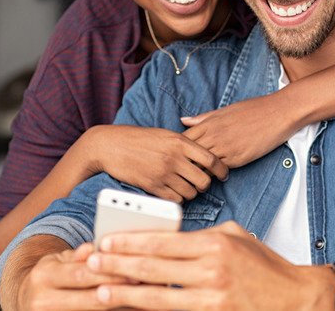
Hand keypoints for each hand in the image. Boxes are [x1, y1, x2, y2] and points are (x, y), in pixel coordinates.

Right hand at [6, 242, 136, 310]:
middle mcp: (42, 300)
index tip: (134, 268)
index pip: (81, 274)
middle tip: (143, 283)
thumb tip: (94, 247)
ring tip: (141, 297)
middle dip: (118, 289)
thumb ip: (78, 255)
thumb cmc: (51, 276)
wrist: (27, 300)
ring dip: (119, 306)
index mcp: (44, 276)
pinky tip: (129, 308)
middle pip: (89, 297)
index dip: (109, 271)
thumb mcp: (59, 260)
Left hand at [85, 221, 334, 310]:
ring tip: (101, 290)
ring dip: (126, 293)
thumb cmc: (266, 267)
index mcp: (215, 242)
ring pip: (158, 294)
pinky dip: (151, 309)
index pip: (163, 240)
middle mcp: (212, 268)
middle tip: (91, 262)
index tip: (106, 241)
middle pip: (154, 266)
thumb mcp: (236, 237)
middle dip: (118, 264)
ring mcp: (213, 295)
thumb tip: (172, 237)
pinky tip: (133, 307)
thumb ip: (204, 236)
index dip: (131, 241)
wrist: (296, 299)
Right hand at [87, 125, 228, 202]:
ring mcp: (163, 173)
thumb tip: (205, 156)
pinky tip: (173, 192)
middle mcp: (174, 158)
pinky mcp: (152, 186)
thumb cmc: (139, 139)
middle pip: (204, 180)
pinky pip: (175, 199)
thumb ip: (184, 144)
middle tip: (199, 183)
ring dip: (191, 192)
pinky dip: (178, 198)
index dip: (221, 170)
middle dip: (204, 184)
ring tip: (184, 187)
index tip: (223, 175)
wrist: (111, 145)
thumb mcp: (165, 134)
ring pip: (191, 192)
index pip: (211, 159)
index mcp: (180, 142)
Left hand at [181, 94, 298, 167]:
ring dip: (198, 171)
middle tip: (181, 171)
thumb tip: (183, 121)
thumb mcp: (225, 110)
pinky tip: (214, 176)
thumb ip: (203, 118)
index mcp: (209, 123)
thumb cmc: (253, 109)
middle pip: (189, 155)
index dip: (178, 150)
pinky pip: (219, 170)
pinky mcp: (237, 158)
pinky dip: (214, 174)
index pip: (183, 140)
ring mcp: (225, 148)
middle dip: (184, 163)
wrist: (278, 113)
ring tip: (194, 177)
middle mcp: (214, 136)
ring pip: (202, 165)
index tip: (176, 155)